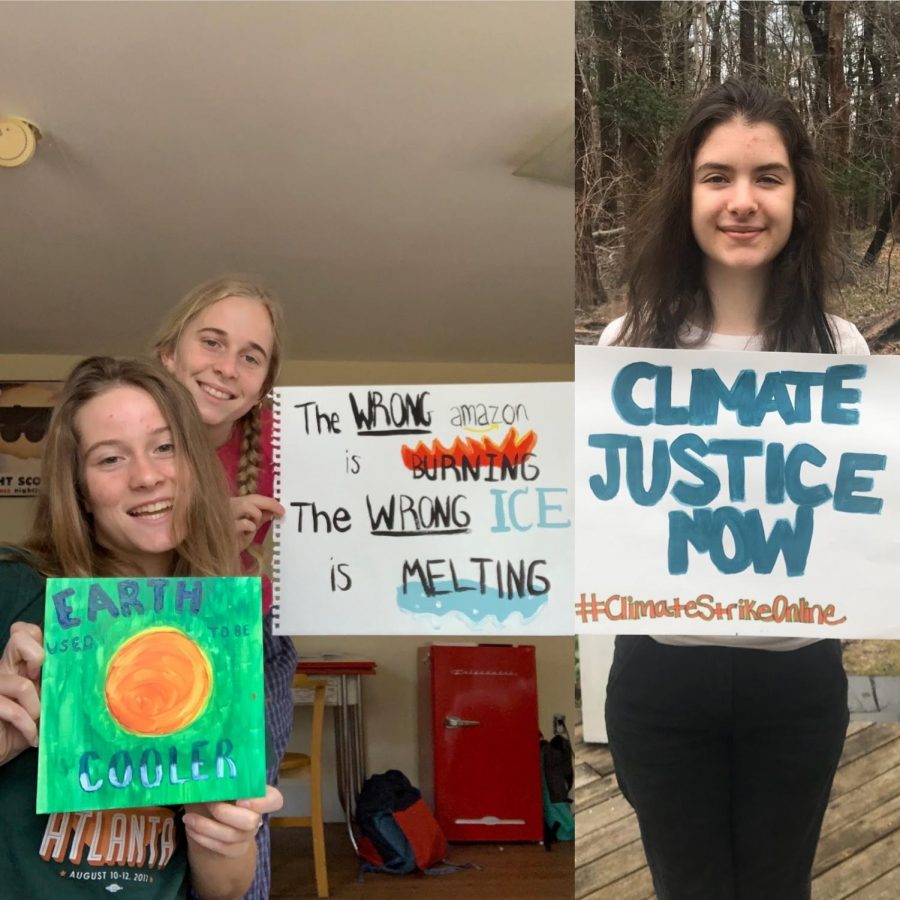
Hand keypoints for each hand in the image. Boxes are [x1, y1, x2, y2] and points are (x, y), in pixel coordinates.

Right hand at [0, 622, 43, 765]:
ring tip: (39, 720)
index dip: (41, 637)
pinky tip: (33, 737)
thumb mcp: (46, 699)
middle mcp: (5, 669)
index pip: (27, 631)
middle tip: (42, 680)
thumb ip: (57, 681)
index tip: (54, 660)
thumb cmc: (27, 724)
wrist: (2, 748)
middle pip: (19, 637)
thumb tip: (91, 668)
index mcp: (20, 663)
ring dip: (37, 708)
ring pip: (23, 685)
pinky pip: (14, 711)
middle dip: (38, 657)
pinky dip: (29, 727)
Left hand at [183, 786, 283, 857]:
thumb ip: (220, 777)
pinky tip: (191, 828)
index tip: (240, 799)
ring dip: (206, 827)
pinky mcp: (235, 850)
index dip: (261, 803)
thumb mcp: (222, 782)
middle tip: (208, 803)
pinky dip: (202, 838)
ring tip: (188, 818)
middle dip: (225, 813)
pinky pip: (220, 848)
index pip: (275, 800)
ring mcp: (247, 836)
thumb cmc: (220, 792)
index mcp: (261, 796)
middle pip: (250, 821)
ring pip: (230, 836)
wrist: (215, 818)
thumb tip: (206, 768)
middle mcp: (257, 817)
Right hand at [230, 495, 284, 550]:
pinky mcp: (225, 526)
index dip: (268, 502)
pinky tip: (246, 534)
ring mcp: (225, 515)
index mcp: (233, 505)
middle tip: (280, 512)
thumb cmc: (234, 541)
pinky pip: (243, 522)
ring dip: (256, 515)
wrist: (220, 555)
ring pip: (245, 505)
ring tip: (254, 526)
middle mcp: (227, 507)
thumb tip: (272, 512)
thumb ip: (259, 519)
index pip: (252, 498)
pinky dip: (250, 527)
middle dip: (268, 504)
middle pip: (250, 499)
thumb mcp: (249, 528)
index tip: (281, 508)